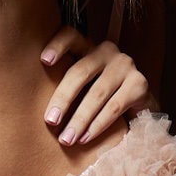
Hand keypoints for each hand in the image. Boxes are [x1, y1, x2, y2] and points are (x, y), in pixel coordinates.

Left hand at [41, 26, 150, 146]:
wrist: (139, 107)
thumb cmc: (100, 96)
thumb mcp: (82, 86)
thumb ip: (65, 86)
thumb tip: (36, 107)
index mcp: (88, 48)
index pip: (71, 36)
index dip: (57, 45)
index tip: (44, 61)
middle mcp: (107, 51)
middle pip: (80, 72)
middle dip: (63, 99)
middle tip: (50, 121)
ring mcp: (125, 65)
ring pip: (97, 94)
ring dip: (79, 120)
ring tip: (66, 138)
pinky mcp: (139, 84)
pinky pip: (114, 107)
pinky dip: (98, 125)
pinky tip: (85, 138)